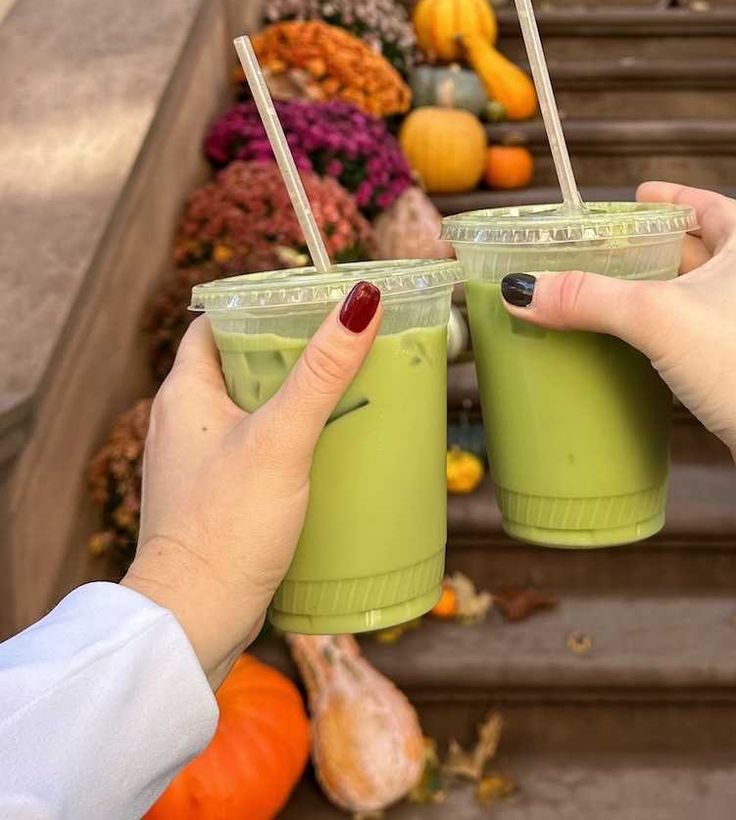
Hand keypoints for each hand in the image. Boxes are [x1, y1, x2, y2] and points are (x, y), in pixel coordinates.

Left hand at [121, 283, 380, 686]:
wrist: (193, 622)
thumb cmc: (225, 528)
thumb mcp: (282, 439)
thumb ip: (321, 372)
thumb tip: (360, 304)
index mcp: (183, 395)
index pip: (215, 326)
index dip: (257, 308)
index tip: (308, 305)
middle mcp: (183, 424)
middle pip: (239, 366)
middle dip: (288, 354)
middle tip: (342, 349)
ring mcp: (198, 465)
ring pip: (250, 412)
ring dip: (292, 401)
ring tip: (346, 396)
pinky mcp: (217, 500)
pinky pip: (255, 452)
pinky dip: (288, 443)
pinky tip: (326, 455)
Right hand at [502, 183, 735, 594]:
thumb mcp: (658, 318)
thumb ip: (588, 298)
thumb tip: (523, 291)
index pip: (712, 209)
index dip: (675, 199)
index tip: (641, 194)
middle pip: (705, 254)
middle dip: (660, 250)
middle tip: (613, 249)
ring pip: (704, 303)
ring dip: (665, 298)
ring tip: (618, 298)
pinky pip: (705, 345)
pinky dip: (673, 341)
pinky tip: (644, 355)